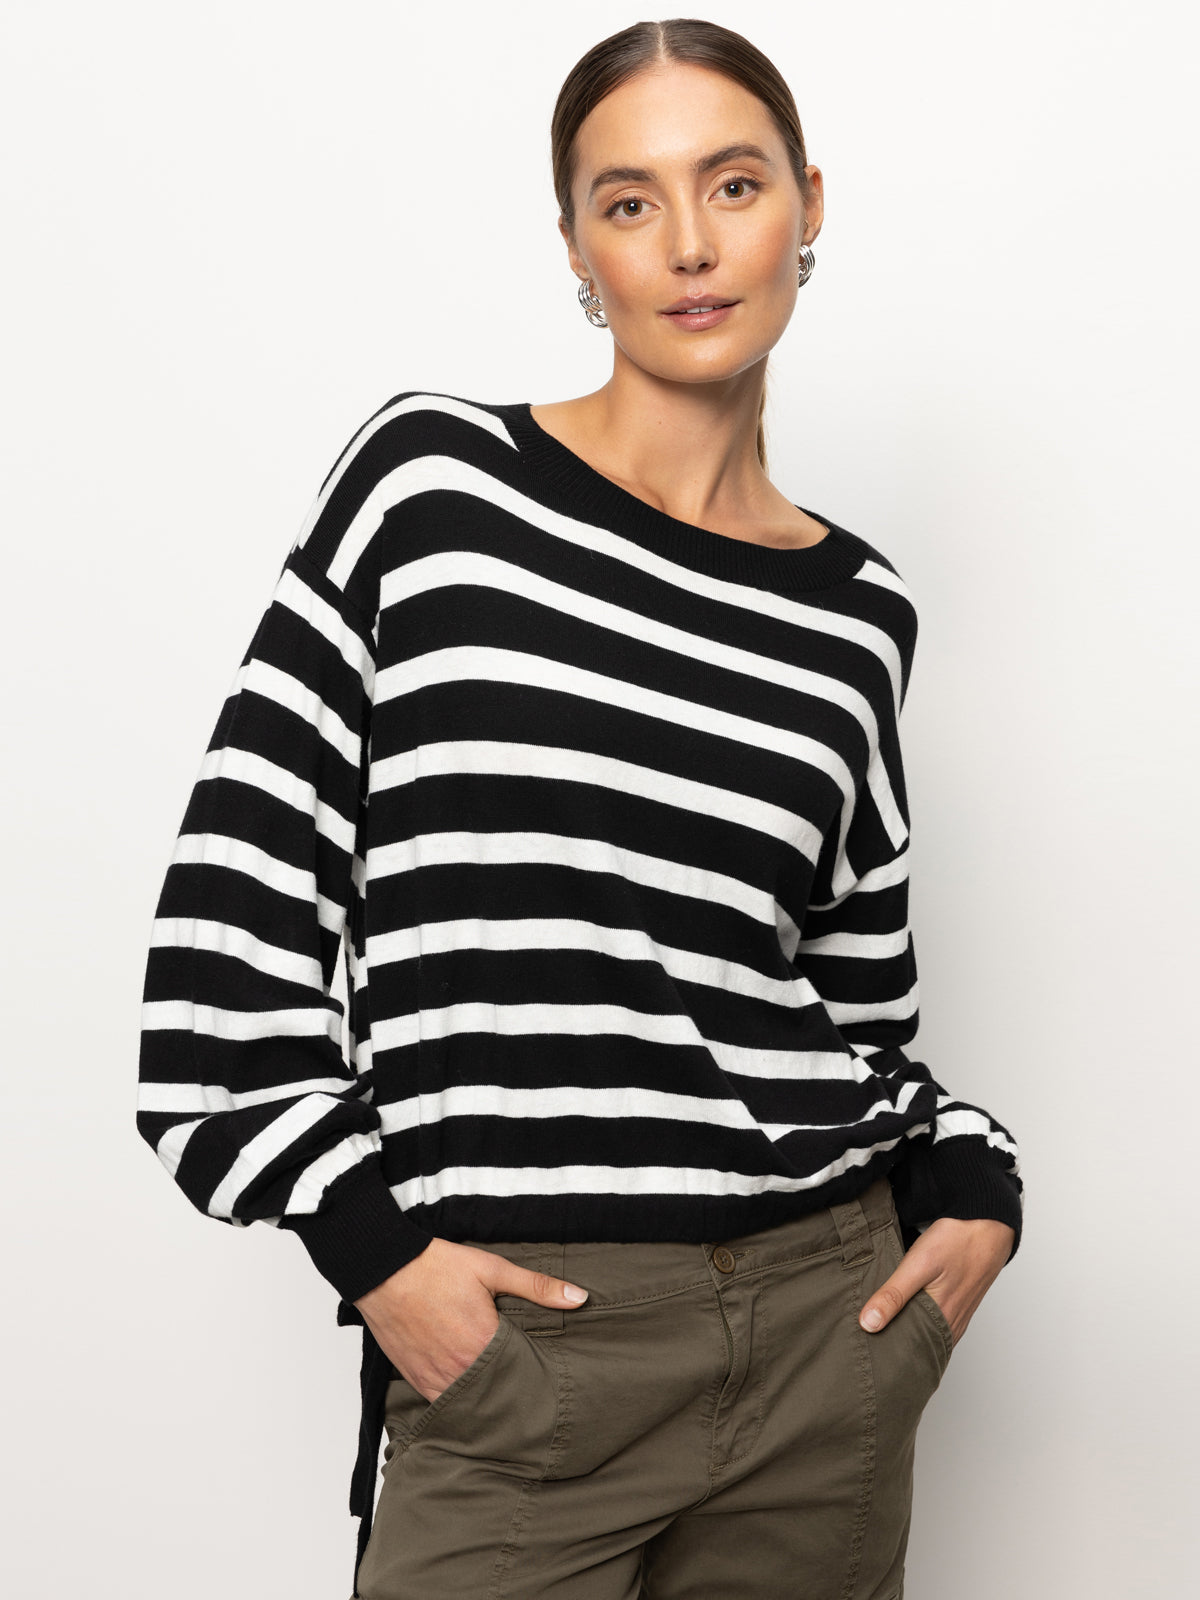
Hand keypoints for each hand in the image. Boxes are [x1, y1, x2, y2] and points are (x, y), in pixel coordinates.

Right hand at [353, 1238, 589, 1402]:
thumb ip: (536, 1287)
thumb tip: (579, 1297)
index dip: (536, 1381)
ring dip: (484, 1401)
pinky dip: (456, 1401)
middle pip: (496, 1396)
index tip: (550, 1385)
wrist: (384, 1269)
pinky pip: (440, 1402)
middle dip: (512, 1396)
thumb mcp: (492, 1269)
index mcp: (483, 1344)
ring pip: (468, 1405)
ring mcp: (434, 1377)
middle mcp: (459, 1369)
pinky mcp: (414, 1378)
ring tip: (503, 1398)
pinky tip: (470, 1394)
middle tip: (531, 1397)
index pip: (521, 1377)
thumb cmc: (436, 1267)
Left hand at [859, 1217, 1014, 1346]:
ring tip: (880, 1334)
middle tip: (867, 1347)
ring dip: (907, 1335)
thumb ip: (893, 1295)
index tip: (865, 1355)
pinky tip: (905, 1315)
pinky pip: (938, 1324)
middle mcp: (952, 1326)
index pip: (911, 1354)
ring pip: (928, 1336)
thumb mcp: (918, 1264)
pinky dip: (920, 1323)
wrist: (988, 1224)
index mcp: (942, 1322)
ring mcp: (958, 1316)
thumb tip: (868, 1324)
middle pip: (919, 1347)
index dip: (887, 1357)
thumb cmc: (955, 1241)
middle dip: (894, 1347)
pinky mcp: (959, 1304)